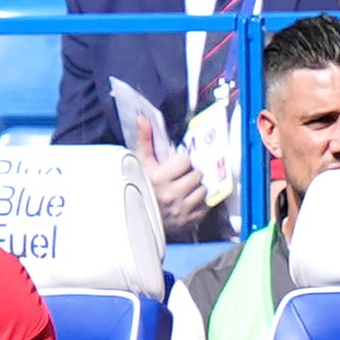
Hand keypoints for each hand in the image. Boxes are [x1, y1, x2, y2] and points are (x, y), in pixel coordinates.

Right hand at [132, 121, 210, 238]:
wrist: (133, 217)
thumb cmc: (137, 186)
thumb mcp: (138, 163)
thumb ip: (144, 140)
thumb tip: (143, 118)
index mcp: (158, 178)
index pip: (185, 161)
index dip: (181, 162)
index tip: (174, 166)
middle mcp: (171, 194)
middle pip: (197, 175)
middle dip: (190, 174)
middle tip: (181, 177)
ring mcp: (181, 209)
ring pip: (203, 190)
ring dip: (196, 188)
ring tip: (185, 189)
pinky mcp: (189, 221)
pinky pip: (206, 206)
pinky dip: (200, 203)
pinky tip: (188, 200)